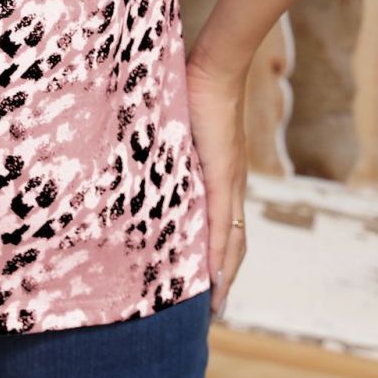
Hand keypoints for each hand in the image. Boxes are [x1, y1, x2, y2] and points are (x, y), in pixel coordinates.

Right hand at [186, 56, 248, 317]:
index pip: (227, 226)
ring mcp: (230, 182)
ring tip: (215, 306)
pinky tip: (215, 277)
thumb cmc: (194, 88)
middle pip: (235, 244)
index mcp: (223, 176)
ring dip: (224, 275)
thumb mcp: (179, 128)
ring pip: (231, 241)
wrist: (215, 67)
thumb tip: (142, 153)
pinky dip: (219, 253)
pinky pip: (221, 222)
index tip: (212, 286)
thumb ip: (168, 145)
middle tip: (214, 310)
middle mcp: (233, 185)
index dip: (221, 258)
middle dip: (225, 278)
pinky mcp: (223, 174)